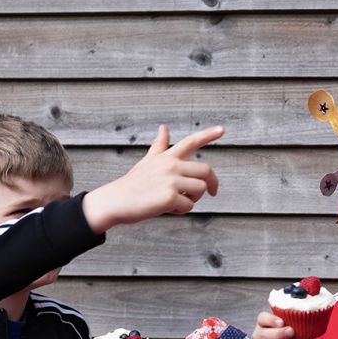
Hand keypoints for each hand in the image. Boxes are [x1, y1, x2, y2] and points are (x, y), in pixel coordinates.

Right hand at [82, 125, 223, 232]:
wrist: (115, 201)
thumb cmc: (132, 184)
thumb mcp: (147, 161)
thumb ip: (159, 146)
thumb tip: (164, 127)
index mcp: (167, 156)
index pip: (190, 142)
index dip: (208, 135)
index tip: (222, 129)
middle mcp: (170, 165)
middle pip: (206, 170)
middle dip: (212, 183)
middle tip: (212, 193)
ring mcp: (170, 180)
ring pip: (201, 189)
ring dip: (193, 199)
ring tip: (176, 201)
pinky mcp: (169, 196)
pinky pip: (189, 206)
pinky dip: (181, 211)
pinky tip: (167, 208)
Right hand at [253, 310, 311, 338]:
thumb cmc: (283, 331)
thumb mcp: (285, 323)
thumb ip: (291, 319)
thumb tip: (306, 318)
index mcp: (262, 322)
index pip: (262, 318)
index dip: (271, 320)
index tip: (282, 322)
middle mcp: (258, 335)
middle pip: (265, 335)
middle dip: (279, 334)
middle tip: (292, 332)